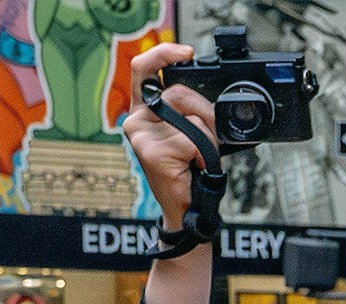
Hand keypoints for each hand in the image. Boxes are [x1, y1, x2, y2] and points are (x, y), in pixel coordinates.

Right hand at [121, 44, 216, 229]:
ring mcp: (141, 136)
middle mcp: (137, 121)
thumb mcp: (188, 133)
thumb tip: (201, 98)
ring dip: (207, 139)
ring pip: (190, 120)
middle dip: (205, 113)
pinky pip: (192, 140)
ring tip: (199, 158)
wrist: (187, 208)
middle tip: (208, 138)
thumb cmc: (188, 171)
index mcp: (145, 111)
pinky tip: (194, 166)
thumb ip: (187, 110)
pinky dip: (204, 154)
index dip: (163, 54)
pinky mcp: (151, 151)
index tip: (186, 53)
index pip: (144, 69)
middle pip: (179, 93)